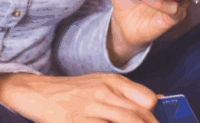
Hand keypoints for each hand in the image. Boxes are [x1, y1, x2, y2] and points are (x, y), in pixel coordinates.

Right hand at [0, 72, 160, 122]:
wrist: (42, 93)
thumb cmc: (75, 91)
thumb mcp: (103, 83)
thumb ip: (129, 92)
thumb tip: (158, 101)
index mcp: (113, 81)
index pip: (146, 99)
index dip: (154, 116)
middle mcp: (104, 92)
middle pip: (138, 116)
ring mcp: (91, 108)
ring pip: (125, 122)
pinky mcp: (79, 122)